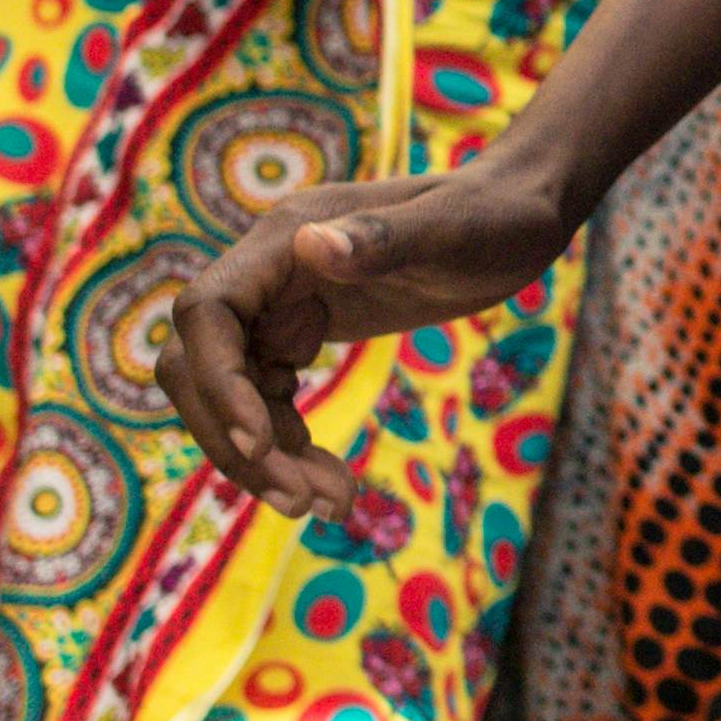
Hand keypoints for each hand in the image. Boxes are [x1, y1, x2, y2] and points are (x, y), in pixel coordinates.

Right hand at [158, 145, 586, 519]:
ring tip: (332, 504)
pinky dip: (289, 449)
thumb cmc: (493, 216)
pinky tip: (334, 484)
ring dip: (266, 458)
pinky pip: (268, 403)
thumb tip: (314, 246)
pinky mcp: (301, 334)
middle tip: (300, 501)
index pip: (207, 312)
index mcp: (285, 238)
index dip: (218, 382)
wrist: (519, 217)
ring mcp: (280, 305)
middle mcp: (269, 271)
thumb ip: (384, 238)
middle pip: (202, 367)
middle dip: (236, 438)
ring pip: (232, 396)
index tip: (260, 444)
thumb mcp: (452, 231)